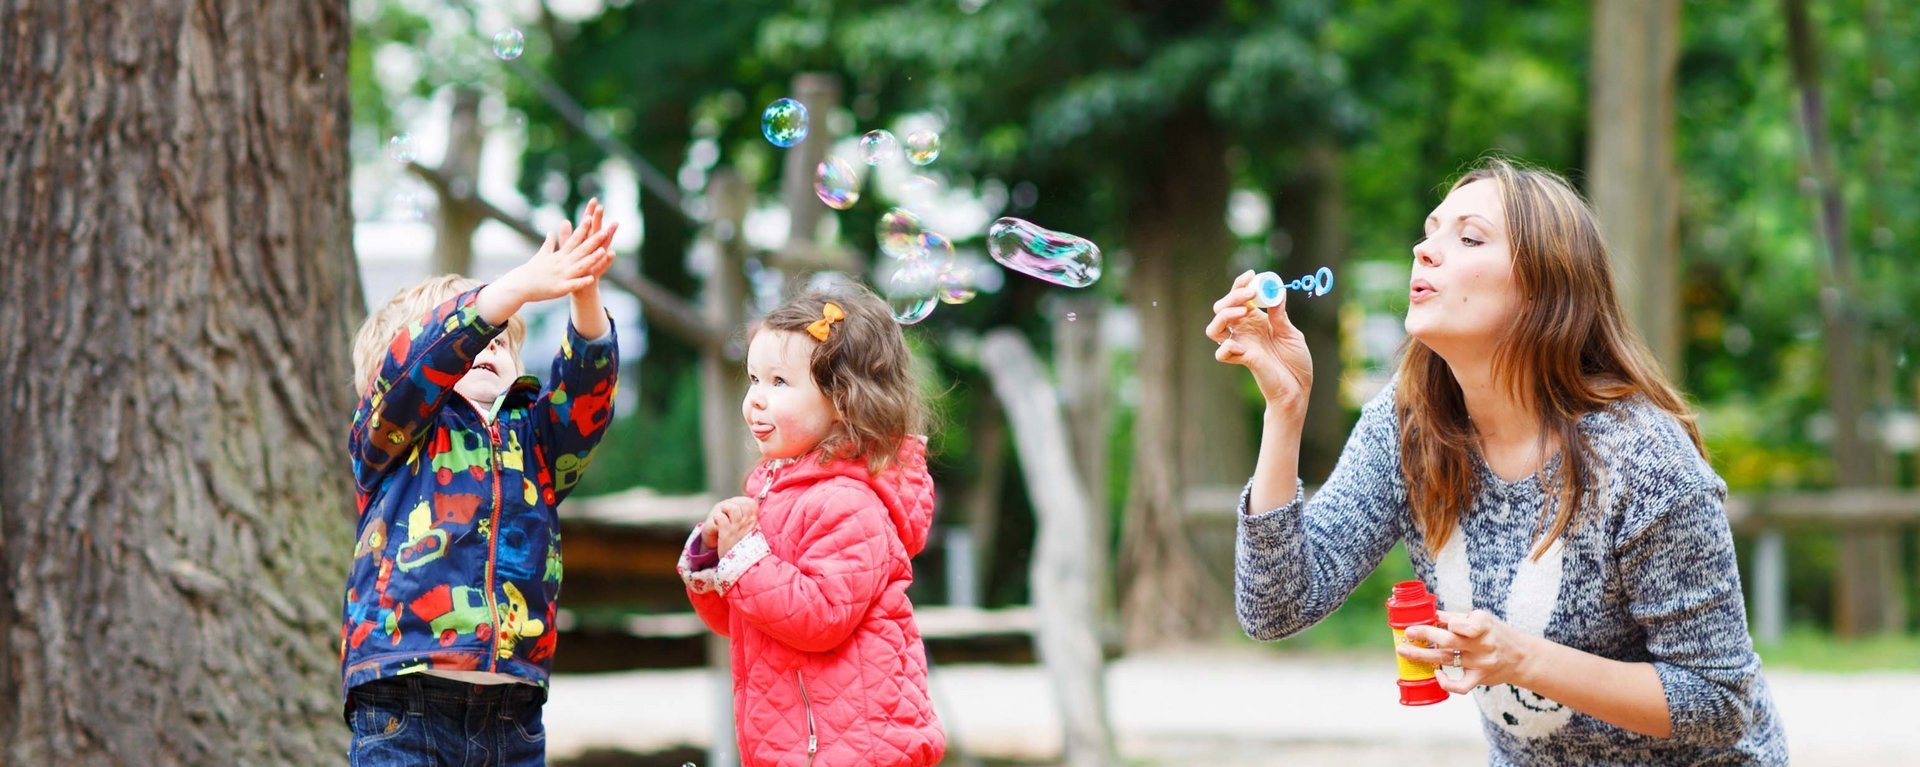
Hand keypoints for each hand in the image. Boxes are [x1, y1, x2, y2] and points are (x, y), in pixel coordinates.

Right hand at [494, 199, 618, 304]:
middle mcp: (561, 263)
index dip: (583, 229)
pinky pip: (573, 285)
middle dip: (593, 241)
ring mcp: (561, 275)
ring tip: (603, 251)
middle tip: (605, 231)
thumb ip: (549, 244)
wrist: (519, 285)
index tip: (591, 218)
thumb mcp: (541, 255)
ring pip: (579, 266)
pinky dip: (582, 281)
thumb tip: (551, 232)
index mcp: (559, 255)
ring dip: (591, 259)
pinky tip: (592, 279)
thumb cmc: (531, 270)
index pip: (573, 240)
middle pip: (580, 250)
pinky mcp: (559, 288)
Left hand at [709, 496, 759, 557]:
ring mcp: (736, 527)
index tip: (739, 508)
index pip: (751, 504)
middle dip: (733, 504)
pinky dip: (717, 518)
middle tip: (728, 512)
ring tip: (722, 515)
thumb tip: (754, 517)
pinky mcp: (726, 532)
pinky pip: (720, 517)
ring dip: (725, 509)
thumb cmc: (747, 550)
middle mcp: (746, 523)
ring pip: (731, 507)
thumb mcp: (754, 535)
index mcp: (753, 523)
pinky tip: (717, 523)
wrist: (742, 565)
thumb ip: (753, 525)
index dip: (743, 503)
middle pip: (742, 503)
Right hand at [1204, 269, 1312, 413]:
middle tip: (1250, 295)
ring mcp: (1240, 345)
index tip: (1251, 275)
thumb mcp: (1291, 333)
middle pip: (1222, 308)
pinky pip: (1221, 352)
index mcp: (1255, 320)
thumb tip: (1276, 291)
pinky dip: (1227, 346)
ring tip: (1242, 312)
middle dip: (1233, 296)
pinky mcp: (1242, 360)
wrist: (1299, 388)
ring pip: (1213, 329)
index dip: (1240, 284)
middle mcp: (1244, 331)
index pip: (1239, 297)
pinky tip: (1241, 347)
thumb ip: (1280, 315)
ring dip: (1224, 316)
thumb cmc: (1295, 361)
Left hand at [1398, 609, 1538, 693]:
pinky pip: (1461, 686)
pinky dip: (1446, 683)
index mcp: (1483, 625)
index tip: (1426, 620)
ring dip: (1422, 655)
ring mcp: (1481, 663)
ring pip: (1447, 660)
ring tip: (1404, 651)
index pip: (1461, 624)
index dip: (1443, 622)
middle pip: (1448, 640)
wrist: (1522, 657)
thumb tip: (1430, 614)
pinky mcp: (1480, 679)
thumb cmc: (1496, 634)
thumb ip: (1457, 617)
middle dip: (1425, 635)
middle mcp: (1483, 644)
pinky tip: (1436, 674)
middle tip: (1407, 633)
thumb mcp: (1481, 619)